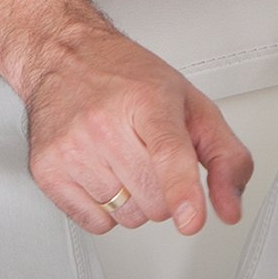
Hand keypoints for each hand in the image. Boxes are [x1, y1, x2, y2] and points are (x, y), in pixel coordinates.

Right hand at [16, 19, 253, 237]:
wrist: (64, 56)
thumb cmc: (127, 79)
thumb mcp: (192, 105)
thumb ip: (225, 156)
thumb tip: (230, 207)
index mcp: (147, 101)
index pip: (167, 153)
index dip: (182, 190)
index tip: (191, 219)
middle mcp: (104, 123)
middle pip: (154, 199)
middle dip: (164, 192)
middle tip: (149, 155)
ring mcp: (72, 147)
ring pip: (126, 216)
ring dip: (134, 200)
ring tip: (121, 158)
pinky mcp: (47, 169)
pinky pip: (94, 222)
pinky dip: (105, 209)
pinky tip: (101, 172)